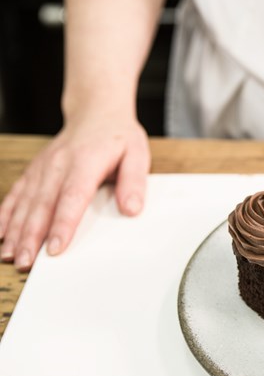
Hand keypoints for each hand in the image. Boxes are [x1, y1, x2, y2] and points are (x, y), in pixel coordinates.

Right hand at [0, 115, 149, 270]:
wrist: (96, 112)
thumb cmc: (119, 136)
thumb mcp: (138, 154)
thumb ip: (134, 182)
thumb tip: (131, 209)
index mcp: (85, 162)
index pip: (72, 197)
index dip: (63, 224)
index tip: (56, 248)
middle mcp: (59, 164)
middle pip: (42, 204)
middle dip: (32, 235)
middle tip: (26, 262)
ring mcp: (43, 168)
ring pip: (26, 202)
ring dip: (15, 230)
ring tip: (10, 256)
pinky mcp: (35, 171)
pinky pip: (17, 194)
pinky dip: (5, 215)